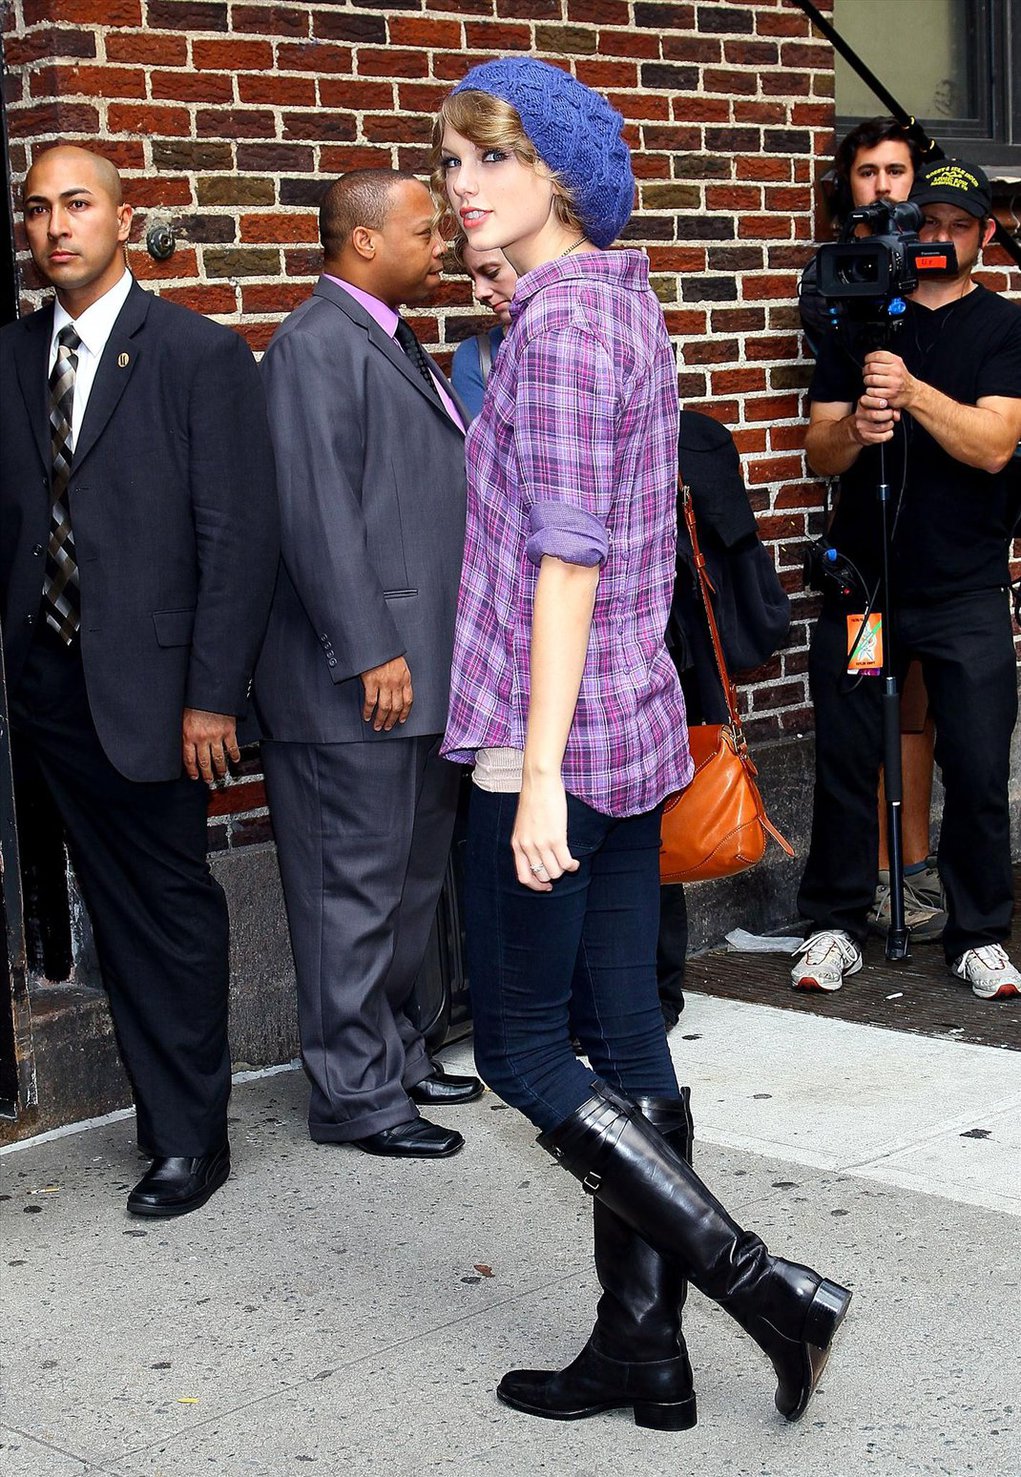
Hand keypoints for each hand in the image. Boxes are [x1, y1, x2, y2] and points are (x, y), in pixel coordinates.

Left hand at [182, 708, 239, 783]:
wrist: (210, 692)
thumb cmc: (195, 703)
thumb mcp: (183, 719)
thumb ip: (184, 733)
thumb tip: (184, 746)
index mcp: (189, 736)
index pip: (189, 759)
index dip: (192, 770)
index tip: (194, 776)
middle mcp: (202, 738)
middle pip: (204, 762)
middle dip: (206, 774)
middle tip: (208, 780)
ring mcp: (216, 736)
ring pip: (218, 758)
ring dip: (220, 768)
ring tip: (221, 773)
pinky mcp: (229, 731)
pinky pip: (232, 747)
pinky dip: (234, 755)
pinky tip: (235, 760)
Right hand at [360, 656, 412, 731]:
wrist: (376, 642)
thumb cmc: (387, 651)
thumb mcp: (400, 663)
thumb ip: (400, 677)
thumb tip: (399, 690)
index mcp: (405, 678)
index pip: (408, 700)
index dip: (405, 713)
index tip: (401, 720)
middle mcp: (396, 682)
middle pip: (396, 707)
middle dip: (392, 720)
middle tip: (387, 727)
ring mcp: (384, 683)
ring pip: (384, 707)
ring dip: (381, 719)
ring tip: (377, 726)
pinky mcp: (371, 682)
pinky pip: (370, 702)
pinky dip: (368, 711)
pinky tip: (366, 716)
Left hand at [511, 772, 579, 891]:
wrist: (538, 782)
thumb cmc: (533, 799)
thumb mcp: (523, 825)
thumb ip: (527, 841)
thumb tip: (538, 857)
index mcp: (517, 845)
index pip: (524, 877)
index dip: (536, 886)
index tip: (547, 886)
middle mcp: (527, 847)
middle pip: (542, 876)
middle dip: (553, 876)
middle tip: (561, 869)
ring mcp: (541, 844)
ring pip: (555, 872)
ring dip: (564, 870)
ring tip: (569, 863)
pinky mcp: (556, 838)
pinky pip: (566, 863)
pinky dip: (573, 866)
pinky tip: (575, 862)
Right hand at [850, 387, 899, 446]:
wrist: (857, 428)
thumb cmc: (872, 412)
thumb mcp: (879, 405)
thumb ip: (890, 406)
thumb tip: (896, 415)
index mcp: (863, 403)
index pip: (867, 400)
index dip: (877, 402)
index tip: (885, 403)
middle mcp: (860, 414)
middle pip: (874, 415)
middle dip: (888, 415)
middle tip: (891, 415)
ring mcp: (861, 426)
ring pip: (879, 427)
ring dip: (889, 425)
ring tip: (890, 423)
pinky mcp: (865, 436)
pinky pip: (881, 437)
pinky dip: (888, 434)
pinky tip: (889, 432)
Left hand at [863, 349, 915, 410]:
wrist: (912, 392)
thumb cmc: (901, 378)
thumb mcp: (897, 364)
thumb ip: (885, 359)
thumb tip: (869, 357)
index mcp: (896, 361)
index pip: (878, 355)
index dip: (868, 358)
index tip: (866, 362)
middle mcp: (895, 371)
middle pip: (872, 367)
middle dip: (865, 371)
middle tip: (866, 373)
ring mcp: (893, 383)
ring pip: (871, 379)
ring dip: (866, 381)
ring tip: (868, 382)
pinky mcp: (890, 394)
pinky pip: (873, 391)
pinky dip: (869, 392)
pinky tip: (872, 390)